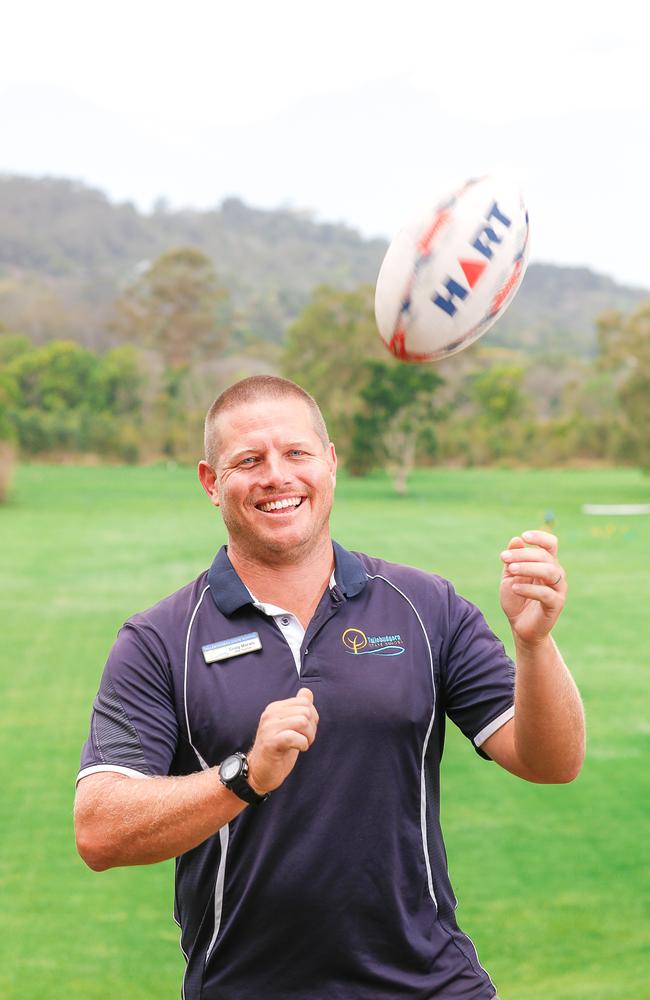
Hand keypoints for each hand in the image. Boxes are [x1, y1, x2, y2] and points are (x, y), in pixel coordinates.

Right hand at [247, 688, 318, 794]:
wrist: (259, 772)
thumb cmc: (277, 749)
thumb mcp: (289, 726)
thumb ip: (298, 708)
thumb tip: (307, 692)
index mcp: (275, 708)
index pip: (304, 701)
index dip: (312, 717)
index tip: (306, 731)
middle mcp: (270, 714)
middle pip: (306, 711)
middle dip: (312, 728)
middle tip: (304, 740)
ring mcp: (269, 727)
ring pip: (302, 722)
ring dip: (308, 737)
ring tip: (302, 744)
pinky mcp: (270, 742)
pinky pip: (294, 737)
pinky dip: (303, 744)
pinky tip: (298, 749)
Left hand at [499, 531, 566, 646]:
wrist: (520, 626)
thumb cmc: (516, 599)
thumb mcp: (510, 576)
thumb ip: (513, 559)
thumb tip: (516, 539)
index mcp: (547, 564)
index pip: (550, 544)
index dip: (540, 537)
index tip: (524, 536)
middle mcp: (556, 574)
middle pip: (546, 556)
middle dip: (523, 555)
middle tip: (504, 558)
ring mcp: (558, 589)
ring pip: (549, 571)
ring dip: (528, 568)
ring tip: (510, 570)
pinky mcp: (556, 604)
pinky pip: (546, 593)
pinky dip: (529, 589)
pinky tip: (515, 588)